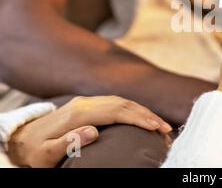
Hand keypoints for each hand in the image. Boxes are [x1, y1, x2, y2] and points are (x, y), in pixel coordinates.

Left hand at [7, 96, 171, 167]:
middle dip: (147, 114)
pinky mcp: (88, 105)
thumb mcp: (45, 153)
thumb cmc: (34, 150)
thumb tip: (93, 132)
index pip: (116, 111)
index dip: (139, 118)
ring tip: (159, 125)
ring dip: (142, 111)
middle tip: (166, 129)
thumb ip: (67, 142)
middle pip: (123, 103)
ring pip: (122, 101)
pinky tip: (141, 118)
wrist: (21, 138)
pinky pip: (116, 103)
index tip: (156, 128)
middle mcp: (85, 102)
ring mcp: (87, 102)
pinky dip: (132, 110)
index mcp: (78, 113)